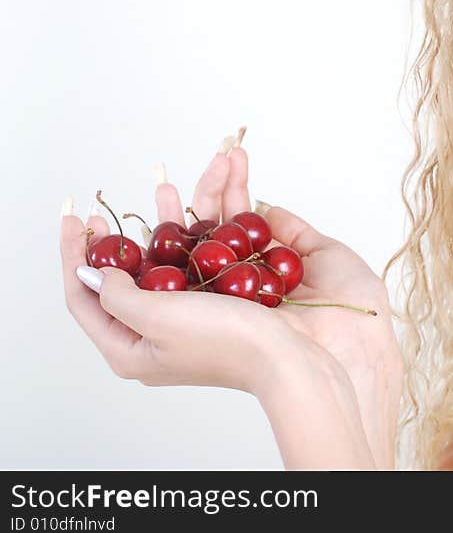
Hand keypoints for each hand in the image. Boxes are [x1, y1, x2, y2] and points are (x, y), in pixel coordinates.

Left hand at [60, 139, 402, 468]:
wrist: (297, 359)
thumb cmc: (227, 344)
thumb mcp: (156, 319)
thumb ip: (117, 295)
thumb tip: (92, 273)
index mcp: (135, 346)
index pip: (89, 297)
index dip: (78, 254)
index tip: (76, 216)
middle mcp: (165, 327)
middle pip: (140, 268)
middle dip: (139, 224)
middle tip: (132, 195)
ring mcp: (203, 310)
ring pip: (185, 250)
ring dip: (189, 206)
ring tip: (188, 173)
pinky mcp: (237, 297)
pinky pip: (221, 249)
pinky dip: (224, 214)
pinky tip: (229, 186)